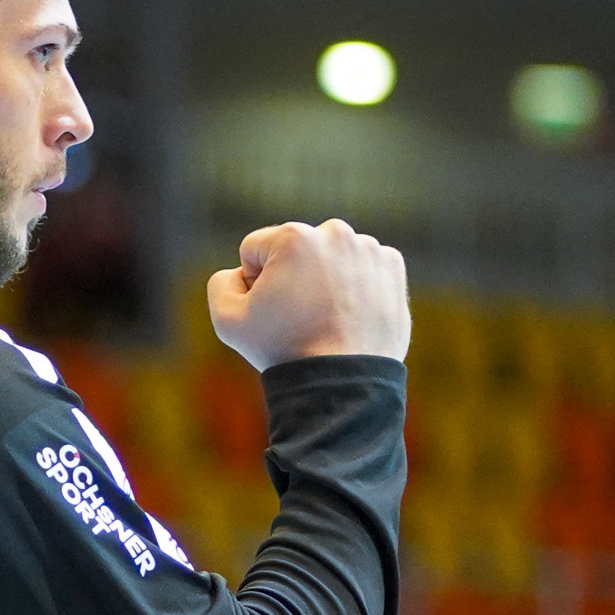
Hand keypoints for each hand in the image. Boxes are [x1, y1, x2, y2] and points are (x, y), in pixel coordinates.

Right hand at [206, 220, 409, 372]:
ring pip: (330, 258)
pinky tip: (350, 315)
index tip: (271, 312)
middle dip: (292, 276)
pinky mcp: (393, 268)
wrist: (342, 382)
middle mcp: (335, 233)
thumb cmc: (283, 349)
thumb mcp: (227, 320)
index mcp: (293, 236)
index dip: (252, 284)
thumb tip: (240, 272)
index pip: (255, 249)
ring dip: (324, 280)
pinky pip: (362, 268)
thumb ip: (221, 282)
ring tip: (327, 318)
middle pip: (295, 249)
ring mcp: (369, 249)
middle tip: (299, 316)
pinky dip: (355, 286)